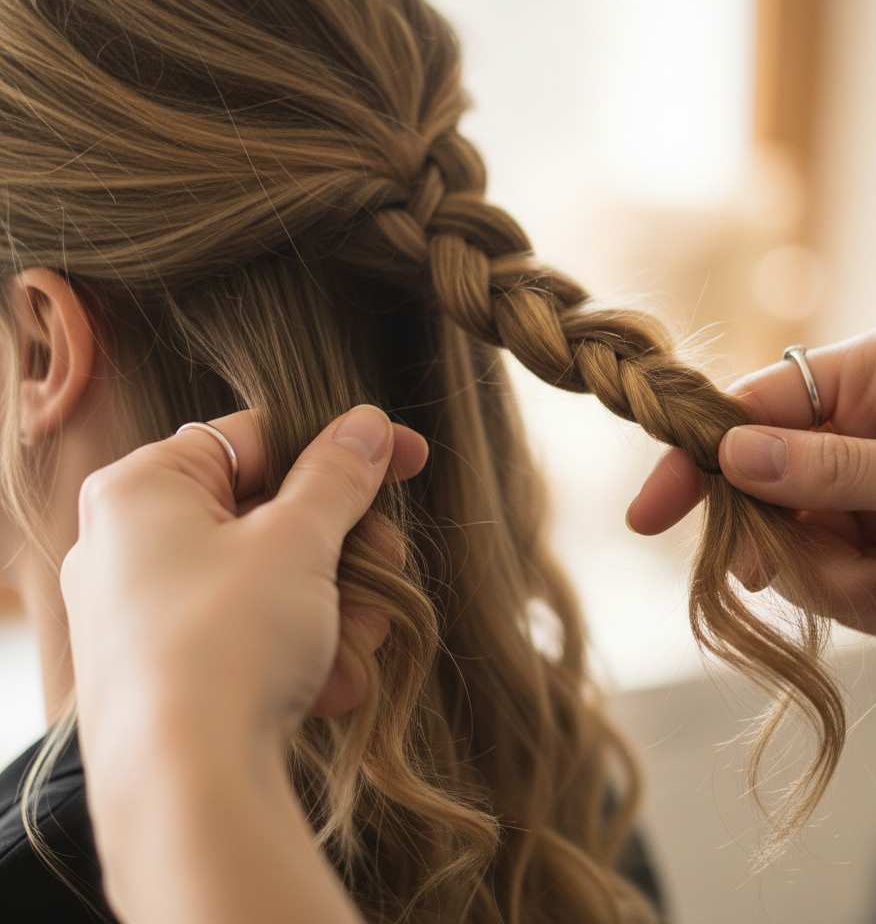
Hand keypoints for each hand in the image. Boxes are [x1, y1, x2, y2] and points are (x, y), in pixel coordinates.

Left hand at [61, 405, 426, 923]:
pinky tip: (332, 681)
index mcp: (143, 488)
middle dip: (343, 545)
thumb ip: (337, 475)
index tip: (406, 458)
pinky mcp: (162, 672)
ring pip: (266, 580)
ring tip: (362, 639)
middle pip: (267, 514)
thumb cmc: (228, 639)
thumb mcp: (299, 540)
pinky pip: (244, 634)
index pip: (258, 438)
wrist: (186, 791)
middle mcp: (128, 544)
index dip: (341, 446)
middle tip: (389, 564)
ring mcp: (141, 612)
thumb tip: (369, 425)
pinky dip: (297, 648)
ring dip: (332, 604)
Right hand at [627, 324, 875, 639]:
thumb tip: (729, 455)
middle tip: (836, 579)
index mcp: (874, 376)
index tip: (650, 516)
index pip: (754, 409)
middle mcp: (862, 427)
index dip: (699, 460)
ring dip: (853, 587)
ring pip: (800, 550)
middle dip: (801, 549)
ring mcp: (871, 491)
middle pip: (767, 493)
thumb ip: (831, 469)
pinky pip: (840, 585)